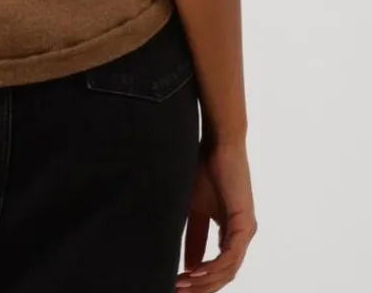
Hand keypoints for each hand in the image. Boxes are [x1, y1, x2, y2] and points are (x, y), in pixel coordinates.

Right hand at [177, 140, 257, 291]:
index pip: (218, 267)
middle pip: (224, 274)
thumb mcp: (194, 208)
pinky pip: (230, 255)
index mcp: (232, 233)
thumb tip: (187, 264)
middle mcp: (242, 235)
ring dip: (204, 280)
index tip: (177, 286)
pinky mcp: (245, 223)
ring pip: (227, 269)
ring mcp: (245, 231)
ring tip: (182, 285)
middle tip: (177, 292)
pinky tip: (195, 272)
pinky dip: (213, 266)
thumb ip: (193, 236)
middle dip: (201, 287)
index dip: (199, 281)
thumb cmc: (206, 170)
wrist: (218, 144)